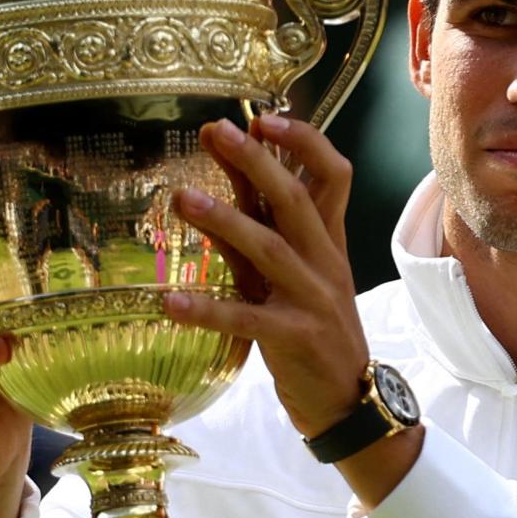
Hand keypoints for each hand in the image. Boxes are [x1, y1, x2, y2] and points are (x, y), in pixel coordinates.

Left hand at [164, 115, 369, 438]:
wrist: (346, 398)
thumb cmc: (313, 328)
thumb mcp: (292, 273)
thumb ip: (264, 228)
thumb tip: (233, 174)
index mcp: (329, 241)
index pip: (333, 175)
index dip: (304, 142)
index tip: (263, 119)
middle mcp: (325, 261)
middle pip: (297, 200)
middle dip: (257, 162)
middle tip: (215, 131)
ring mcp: (313, 299)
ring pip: (271, 250)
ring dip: (226, 222)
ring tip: (182, 199)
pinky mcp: (294, 338)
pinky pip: (246, 318)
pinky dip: (207, 308)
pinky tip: (170, 301)